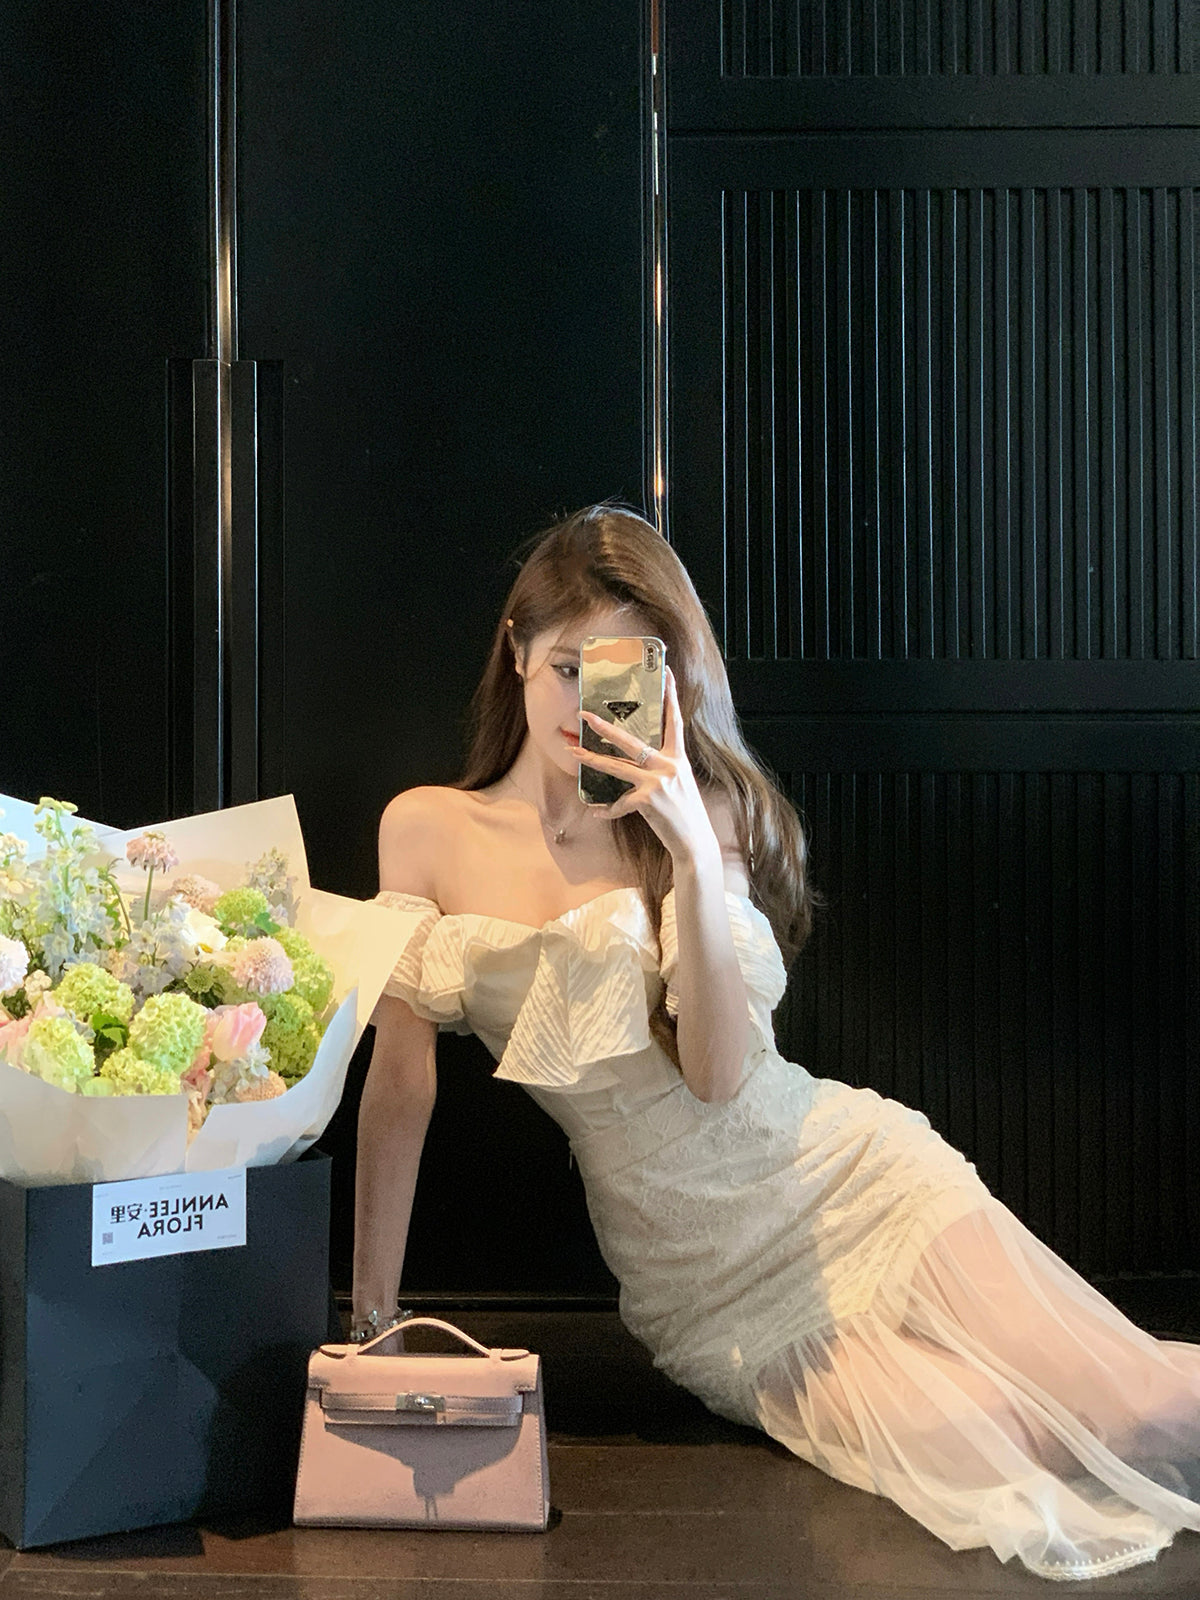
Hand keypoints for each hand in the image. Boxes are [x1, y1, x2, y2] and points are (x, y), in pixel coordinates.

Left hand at [578, 668, 719, 867]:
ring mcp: (658, 782)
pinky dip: (607, 811)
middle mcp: (669, 766)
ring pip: (616, 767)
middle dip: (605, 727)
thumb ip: (663, 769)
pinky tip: (596, 813)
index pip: (674, 721)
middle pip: (631, 741)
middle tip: (586, 714)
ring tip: (574, 752)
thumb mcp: (680, 784)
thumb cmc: (686, 815)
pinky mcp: (648, 800)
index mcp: (678, 758)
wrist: (695, 843)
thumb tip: (639, 762)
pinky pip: (619, 803)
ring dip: (592, 759)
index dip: (671, 696)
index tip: (667, 672)